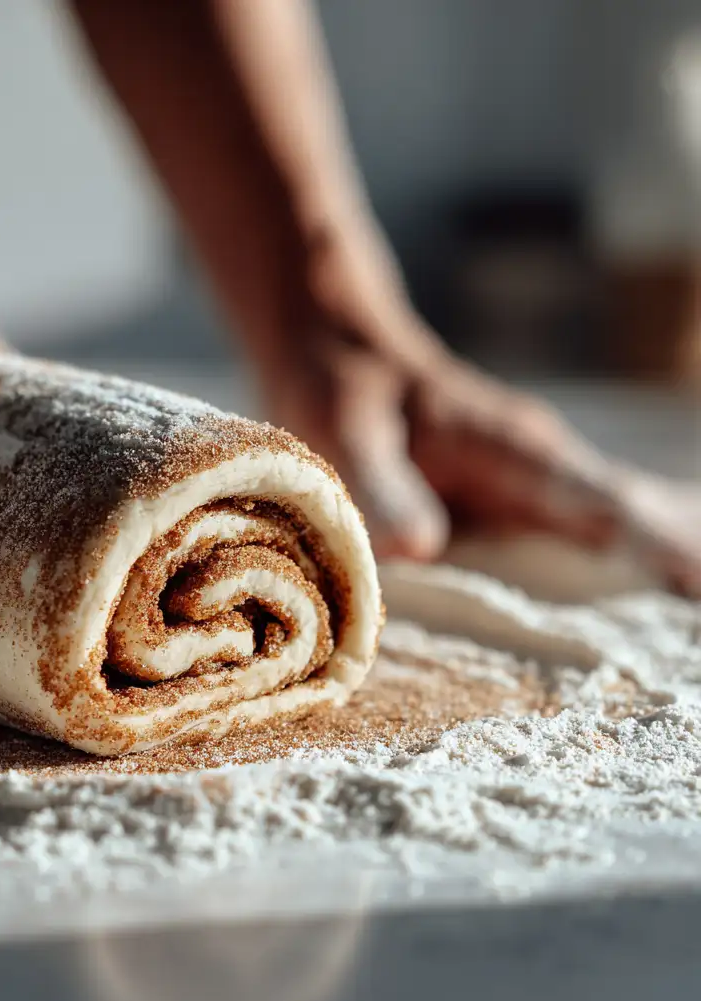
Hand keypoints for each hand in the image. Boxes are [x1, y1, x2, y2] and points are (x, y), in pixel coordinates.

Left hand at [256, 245, 700, 597]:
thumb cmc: (346, 392)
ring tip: (684, 632)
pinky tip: (641, 604)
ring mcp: (534, 485)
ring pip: (618, 529)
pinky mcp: (515, 501)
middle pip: (631, 520)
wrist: (346, 357)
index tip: (696, 584)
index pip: (598, 505)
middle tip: (697, 630)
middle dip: (676, 564)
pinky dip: (619, 566)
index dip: (649, 547)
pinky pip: (583, 535)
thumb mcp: (350, 434)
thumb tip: (419, 549)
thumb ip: (383, 486)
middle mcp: (540, 468)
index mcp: (511, 451)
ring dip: (658, 571)